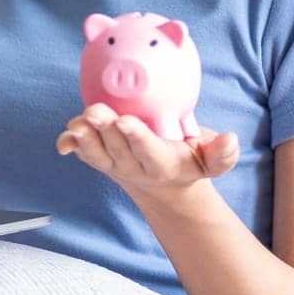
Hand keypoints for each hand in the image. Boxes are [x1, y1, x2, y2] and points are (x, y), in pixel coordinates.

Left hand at [56, 103, 238, 199]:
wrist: (163, 183)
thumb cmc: (188, 161)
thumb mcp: (210, 161)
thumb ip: (221, 154)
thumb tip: (229, 139)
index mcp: (161, 164)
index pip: (148, 151)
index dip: (136, 137)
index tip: (126, 122)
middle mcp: (133, 166)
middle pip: (117, 149)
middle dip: (105, 130)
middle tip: (96, 111)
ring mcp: (112, 164)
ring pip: (95, 153)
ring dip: (84, 138)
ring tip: (77, 122)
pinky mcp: (98, 158)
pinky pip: (81, 153)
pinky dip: (70, 146)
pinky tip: (64, 140)